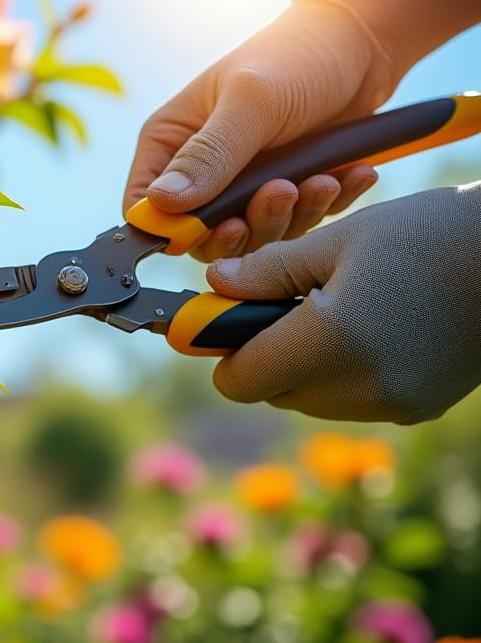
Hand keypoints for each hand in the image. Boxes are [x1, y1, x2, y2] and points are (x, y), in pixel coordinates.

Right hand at [123, 0, 396, 260]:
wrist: (362, 40)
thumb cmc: (295, 56)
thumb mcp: (251, 102)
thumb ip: (208, 155)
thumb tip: (162, 203)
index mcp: (172, 143)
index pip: (145, 206)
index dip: (172, 228)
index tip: (218, 225)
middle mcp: (203, 169)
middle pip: (203, 234)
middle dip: (247, 225)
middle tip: (281, 194)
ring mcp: (246, 183)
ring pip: (254, 234)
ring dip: (292, 216)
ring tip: (321, 180)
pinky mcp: (289, 188)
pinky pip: (300, 221)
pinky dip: (326, 206)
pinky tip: (350, 176)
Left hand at [205, 183, 480, 423]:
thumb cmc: (429, 234)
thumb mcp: (339, 240)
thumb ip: (267, 270)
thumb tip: (214, 285)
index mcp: (330, 344)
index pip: (237, 380)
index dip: (223, 347)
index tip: (227, 311)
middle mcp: (358, 389)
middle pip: (270, 391)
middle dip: (262, 351)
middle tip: (283, 300)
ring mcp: (392, 405)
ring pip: (308, 398)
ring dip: (302, 363)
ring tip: (334, 307)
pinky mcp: (417, 407)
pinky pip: (350, 400)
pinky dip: (342, 371)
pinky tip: (370, 325)